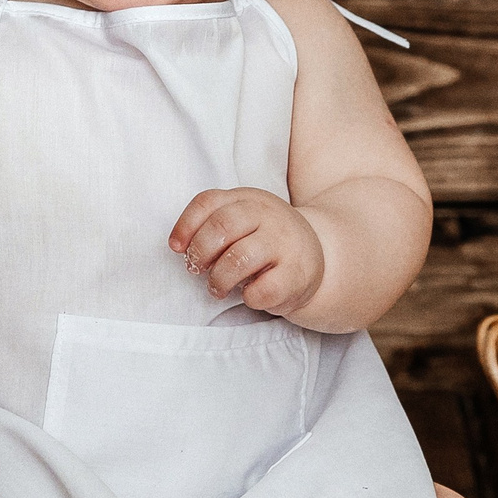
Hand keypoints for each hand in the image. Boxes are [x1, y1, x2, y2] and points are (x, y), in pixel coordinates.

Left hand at [169, 187, 323, 316]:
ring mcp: (285, 244)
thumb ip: (211, 224)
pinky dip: (248, 297)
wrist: (320, 255)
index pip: (208, 201)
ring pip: (238, 259)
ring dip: (219, 279)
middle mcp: (269, 215)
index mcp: (249, 199)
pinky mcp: (297, 275)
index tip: (177, 248)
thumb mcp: (243, 221)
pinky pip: (262, 290)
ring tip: (218, 287)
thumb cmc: (267, 241)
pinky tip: (250, 294)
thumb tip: (179, 245)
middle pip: (221, 226)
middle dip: (200, 252)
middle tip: (197, 270)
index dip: (186, 225)